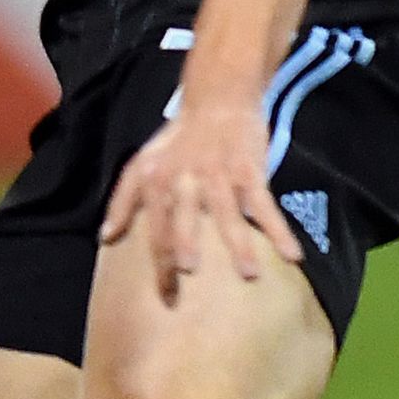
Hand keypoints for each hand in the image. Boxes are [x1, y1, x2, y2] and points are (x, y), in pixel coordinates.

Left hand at [100, 96, 300, 300]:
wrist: (218, 100)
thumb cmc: (178, 140)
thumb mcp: (143, 163)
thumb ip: (123, 200)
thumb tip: (105, 237)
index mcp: (159, 181)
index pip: (155, 227)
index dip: (160, 263)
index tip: (167, 299)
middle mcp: (186, 178)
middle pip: (186, 217)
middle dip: (187, 244)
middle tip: (191, 274)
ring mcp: (220, 173)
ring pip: (228, 212)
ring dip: (239, 243)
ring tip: (248, 275)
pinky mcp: (249, 169)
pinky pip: (265, 203)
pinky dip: (278, 229)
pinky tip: (292, 255)